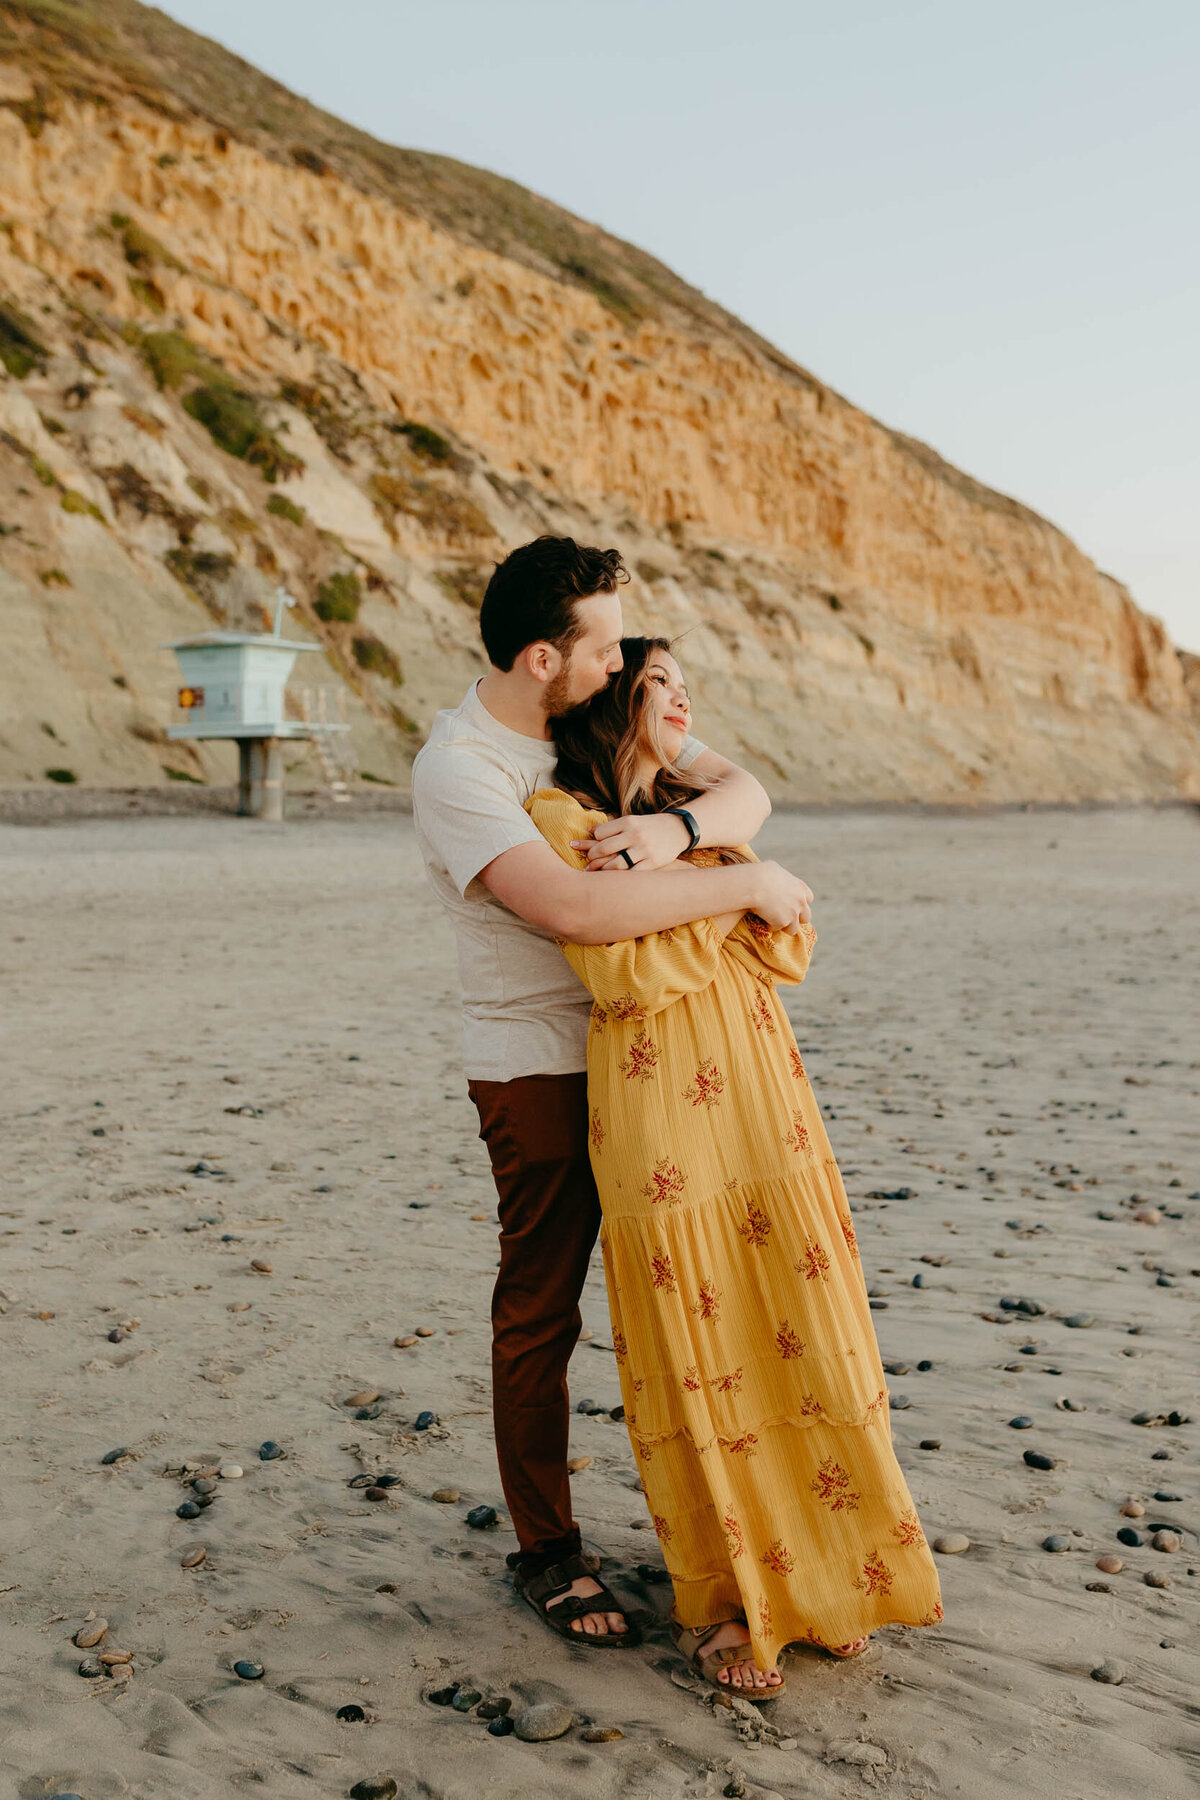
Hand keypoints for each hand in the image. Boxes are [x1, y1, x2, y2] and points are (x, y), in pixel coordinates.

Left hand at [571, 812, 691, 871]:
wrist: (678, 829)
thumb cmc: (650, 825)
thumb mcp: (632, 820)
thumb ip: (612, 826)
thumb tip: (590, 831)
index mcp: (628, 822)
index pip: (600, 833)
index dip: (592, 841)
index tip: (589, 847)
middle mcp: (635, 835)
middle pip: (604, 849)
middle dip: (592, 857)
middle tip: (588, 862)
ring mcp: (644, 849)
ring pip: (615, 865)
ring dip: (602, 870)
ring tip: (596, 872)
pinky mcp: (652, 862)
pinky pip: (632, 874)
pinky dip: (620, 878)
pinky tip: (614, 881)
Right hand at [749, 861, 813, 931]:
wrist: (753, 883)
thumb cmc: (760, 873)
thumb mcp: (776, 870)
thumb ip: (782, 879)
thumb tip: (776, 879)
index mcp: (800, 887)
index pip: (809, 899)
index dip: (799, 902)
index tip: (790, 903)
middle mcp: (801, 901)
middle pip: (806, 917)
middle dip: (795, 918)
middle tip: (782, 917)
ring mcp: (793, 913)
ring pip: (793, 928)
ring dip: (783, 926)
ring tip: (770, 922)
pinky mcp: (783, 922)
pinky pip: (777, 929)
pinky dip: (770, 926)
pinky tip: (761, 919)